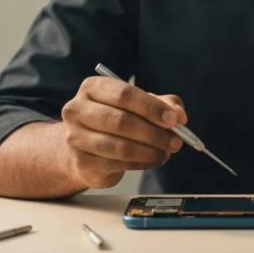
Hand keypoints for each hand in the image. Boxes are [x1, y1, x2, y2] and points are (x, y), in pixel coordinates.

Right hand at [60, 76, 186, 188]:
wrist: (86, 150)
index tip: (173, 119)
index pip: (124, 94)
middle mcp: (77, 110)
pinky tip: (151, 160)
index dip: (151, 107)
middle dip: (154, 133)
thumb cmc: (115, 121)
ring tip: (165, 152)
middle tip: (175, 141)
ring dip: (150, 151)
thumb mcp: (139, 105)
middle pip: (121, 121)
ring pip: (120, 146)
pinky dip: (141, 164)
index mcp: (92, 88)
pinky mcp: (81, 162)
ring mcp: (75, 137)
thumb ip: (163, 104)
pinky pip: (117, 164)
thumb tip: (179, 115)